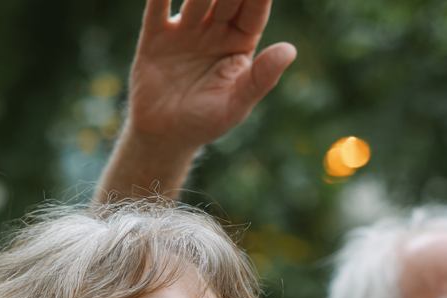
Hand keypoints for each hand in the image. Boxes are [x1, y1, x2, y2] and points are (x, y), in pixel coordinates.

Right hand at [126, 0, 296, 151]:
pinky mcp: (156, 35)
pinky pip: (158, 8)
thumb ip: (261, 77)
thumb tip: (289, 51)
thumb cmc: (206, 121)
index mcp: (240, 43)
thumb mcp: (236, 104)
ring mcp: (185, 29)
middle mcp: (215, 29)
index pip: (253, 11)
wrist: (164, 136)